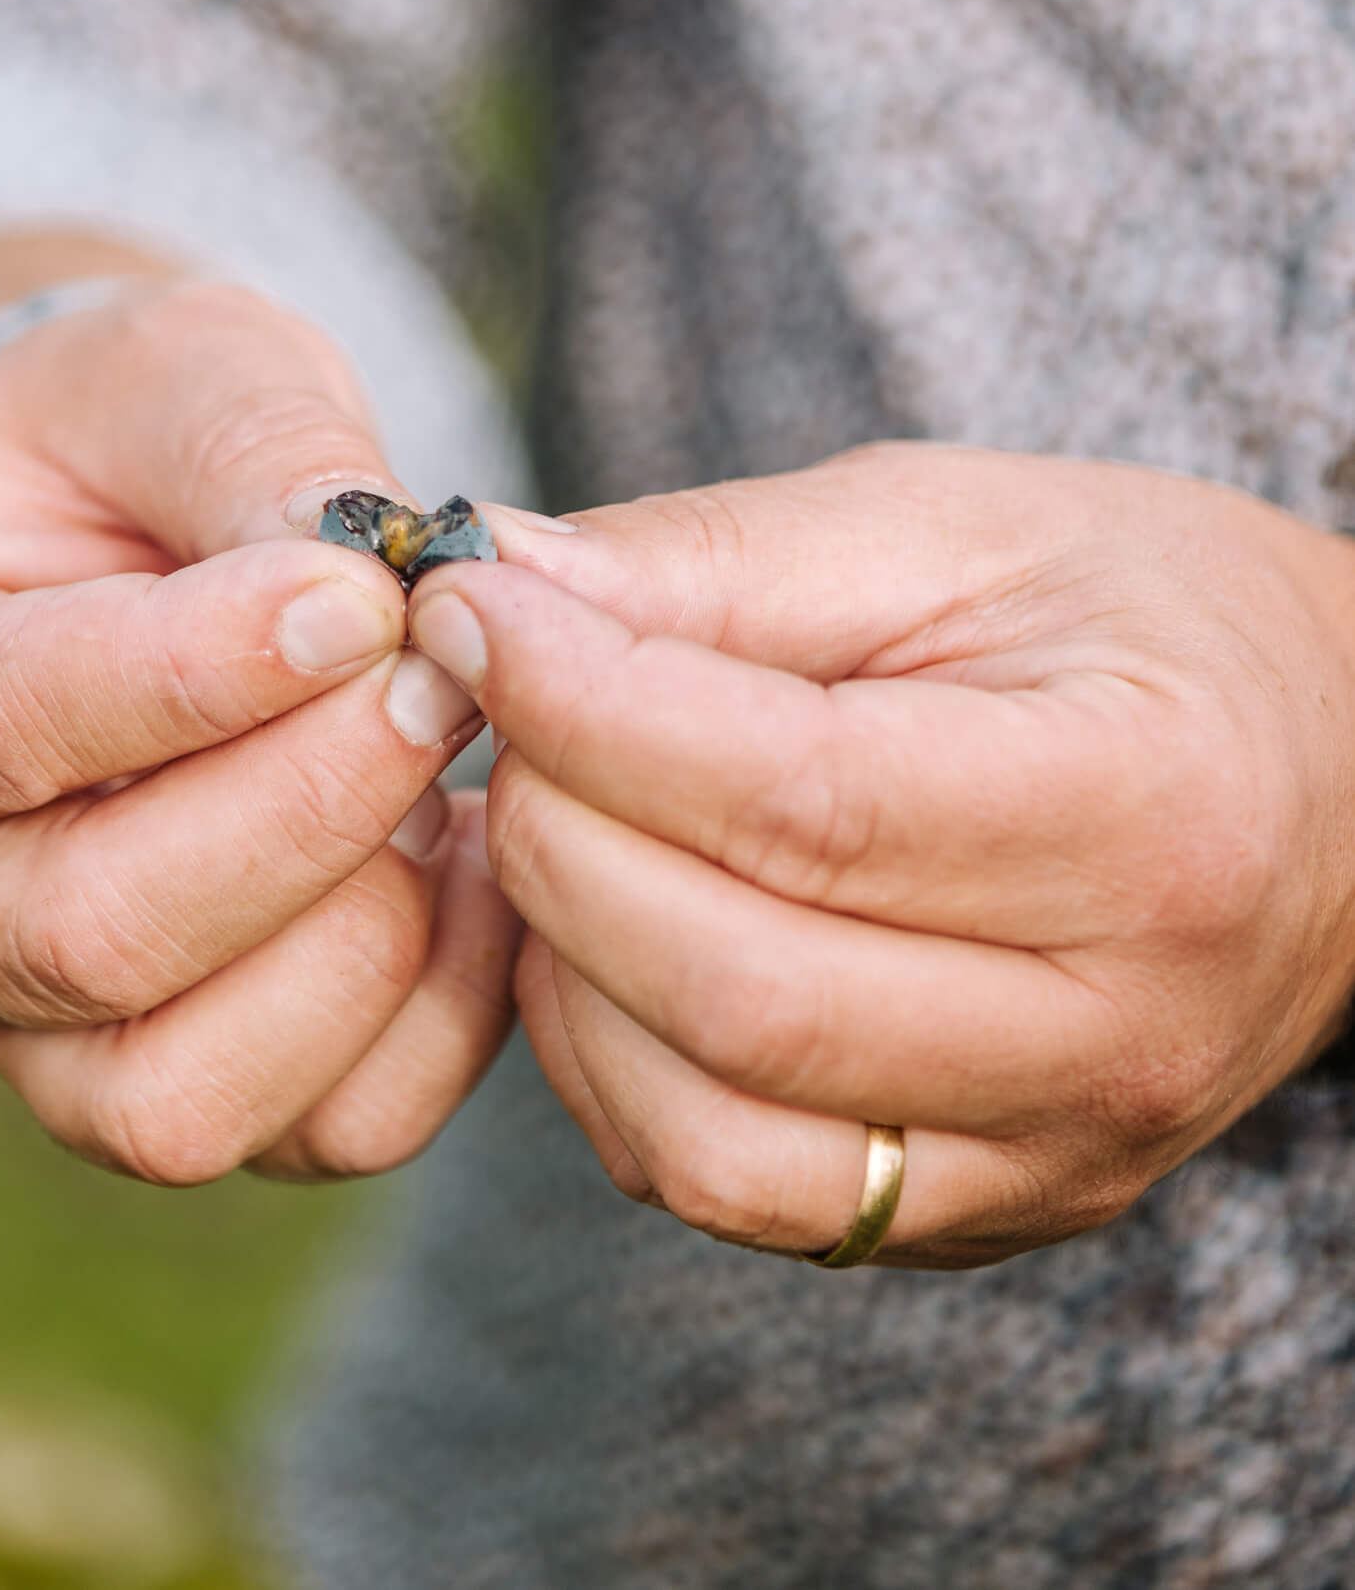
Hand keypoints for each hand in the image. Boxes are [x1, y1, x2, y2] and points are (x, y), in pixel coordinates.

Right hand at [0, 269, 519, 1185]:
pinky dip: (434, 1018)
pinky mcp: (165, 1084)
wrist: (123, 533)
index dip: (187, 674)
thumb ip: (248, 443)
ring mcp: (20, 1021)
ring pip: (179, 1092)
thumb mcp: (170, 364)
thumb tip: (372, 580)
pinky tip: (471, 863)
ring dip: (361, 936)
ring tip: (448, 770)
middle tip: (439, 675)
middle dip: (302, 805)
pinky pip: (311, 1134)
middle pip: (86, 932)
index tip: (361, 597)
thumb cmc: (122, 437)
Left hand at [406, 446, 1354, 1266]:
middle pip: (736, 988)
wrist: (1322, 776)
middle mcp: (1112, 1028)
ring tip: (552, 815)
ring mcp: (1053, 1153)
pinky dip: (613, 1067)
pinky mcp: (983, 1214)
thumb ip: (718, 558)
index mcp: (1141, 812)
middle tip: (497, 702)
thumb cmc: (1132, 613)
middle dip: (553, 830)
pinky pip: (733, 1189)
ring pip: (709, 1139)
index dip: (588, 705)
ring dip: (563, 968)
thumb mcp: (951, 524)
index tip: (469, 608)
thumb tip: (492, 584)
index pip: (803, 803)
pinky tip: (610, 931)